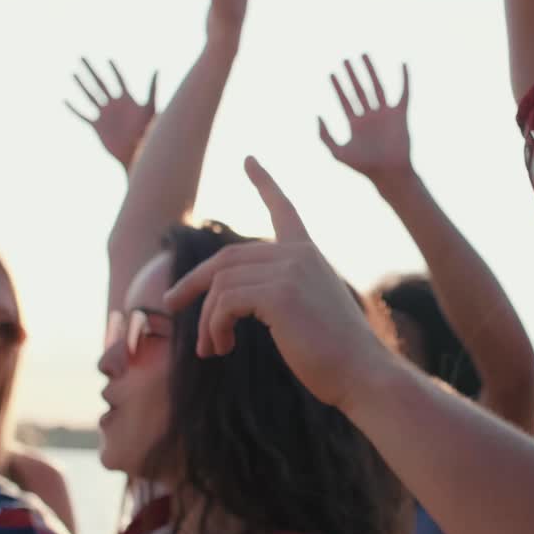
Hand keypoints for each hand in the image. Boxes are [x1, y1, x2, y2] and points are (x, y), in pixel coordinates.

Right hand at [65, 58, 157, 170]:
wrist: (136, 152)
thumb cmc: (146, 132)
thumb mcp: (150, 107)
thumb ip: (152, 88)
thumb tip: (157, 69)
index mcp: (126, 99)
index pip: (119, 80)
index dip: (114, 69)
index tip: (109, 59)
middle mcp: (114, 104)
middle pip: (100, 82)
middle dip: (91, 70)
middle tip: (82, 57)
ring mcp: (104, 114)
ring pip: (90, 95)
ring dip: (81, 84)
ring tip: (74, 73)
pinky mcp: (97, 125)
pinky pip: (83, 114)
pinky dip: (74, 108)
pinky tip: (65, 100)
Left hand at [163, 157, 394, 410]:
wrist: (362, 373)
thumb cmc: (336, 356)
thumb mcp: (307, 312)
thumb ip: (279, 293)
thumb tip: (229, 299)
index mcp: (309, 255)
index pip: (283, 209)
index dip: (264, 183)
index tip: (249, 160)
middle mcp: (299, 254)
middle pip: (226, 258)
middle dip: (193, 283)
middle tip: (171, 305)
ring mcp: (290, 270)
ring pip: (220, 284)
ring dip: (207, 320)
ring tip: (213, 349)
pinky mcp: (279, 293)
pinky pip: (224, 302)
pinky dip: (214, 326)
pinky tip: (223, 347)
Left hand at [319, 56, 415, 191]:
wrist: (390, 174)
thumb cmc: (365, 167)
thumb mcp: (338, 152)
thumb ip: (324, 136)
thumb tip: (317, 115)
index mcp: (356, 124)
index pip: (345, 100)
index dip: (337, 86)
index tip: (331, 73)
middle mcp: (370, 117)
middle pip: (359, 90)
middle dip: (352, 75)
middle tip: (345, 59)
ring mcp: (385, 115)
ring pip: (377, 87)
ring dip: (371, 70)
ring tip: (363, 55)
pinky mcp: (400, 115)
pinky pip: (403, 93)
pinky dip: (405, 78)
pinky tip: (402, 64)